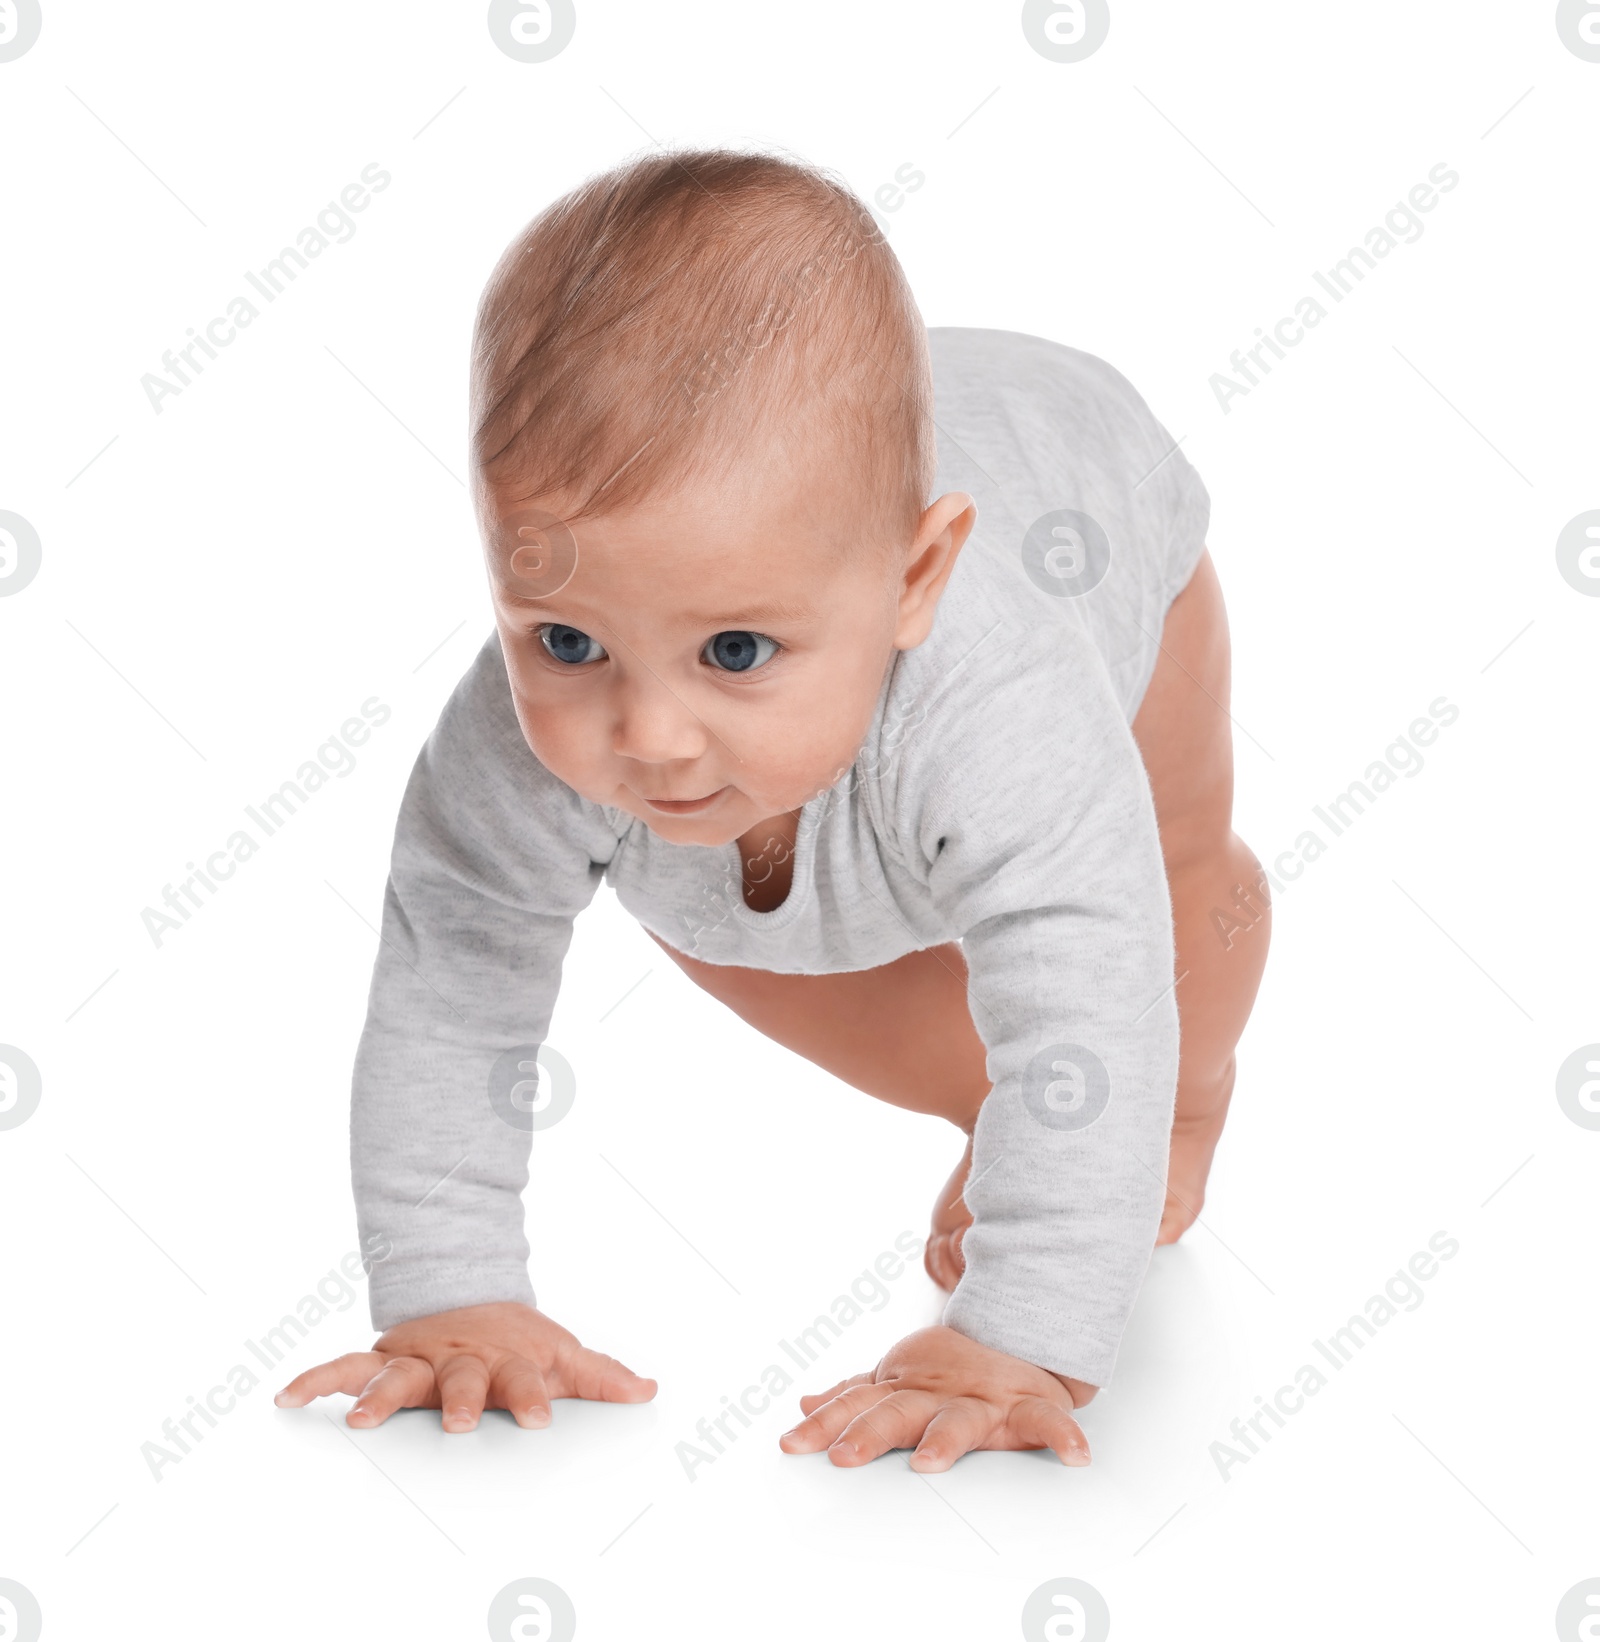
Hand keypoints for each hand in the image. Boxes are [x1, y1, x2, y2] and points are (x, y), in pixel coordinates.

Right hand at [273, 1301, 655, 1431]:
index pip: (523, 1380)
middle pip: (460, 1379)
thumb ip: (602, 1377)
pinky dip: (317, 1377)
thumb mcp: (563, 1354)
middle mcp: (460, 1361)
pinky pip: (345, 1366)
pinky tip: (288, 1395)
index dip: (533, 1398)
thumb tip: (649, 1392)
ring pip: (396, 1374)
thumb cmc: (519, 1340)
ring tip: (357, 1417)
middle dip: (459, 1399)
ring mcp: (419, 1359)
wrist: (471, 1292)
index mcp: (507, 1362)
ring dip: (379, 1394)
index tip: (540, 1418)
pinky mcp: (385, 1358)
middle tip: (458, 1421)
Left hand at [778, 1325, 1095, 1471]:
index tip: (792, 1443)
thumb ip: (853, 1395)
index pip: (856, 1406)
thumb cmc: (951, 1370)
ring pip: (960, 1422)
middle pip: (896, 1414)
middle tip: (842, 1455)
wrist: (1015, 1332)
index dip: (824, 1424)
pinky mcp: (1027, 1406)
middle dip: (868, 1435)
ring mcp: (982, 1400)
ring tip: (929, 1463)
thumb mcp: (898, 1378)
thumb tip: (804, 1404)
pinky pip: (1047, 1422)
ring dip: (945, 1442)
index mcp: (905, 1391)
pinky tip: (1075, 1455)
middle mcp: (938, 1395)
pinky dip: (1063, 1435)